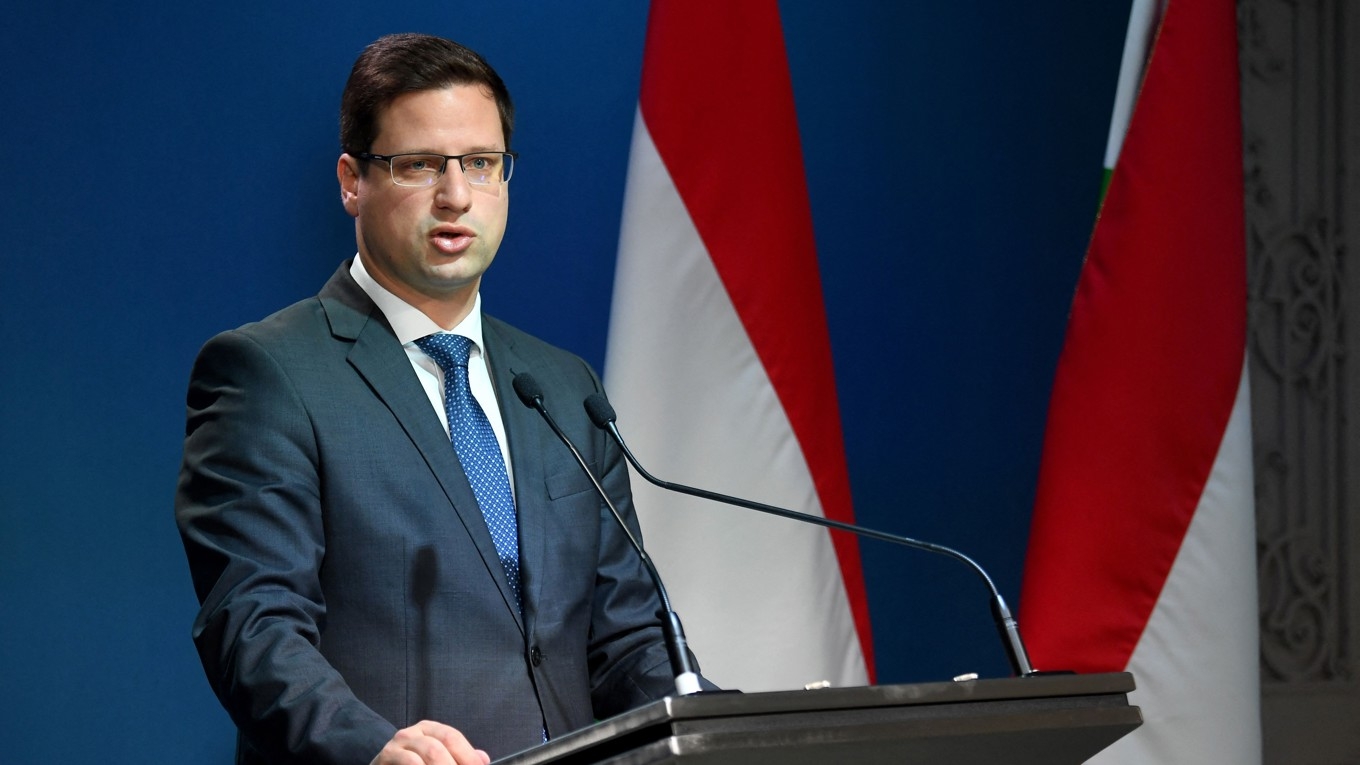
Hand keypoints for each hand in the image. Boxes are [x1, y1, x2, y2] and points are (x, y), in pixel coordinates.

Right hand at [370, 721, 490, 764]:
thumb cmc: (413, 763)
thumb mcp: (436, 757)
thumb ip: (458, 757)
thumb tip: (483, 759)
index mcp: (429, 729)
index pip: (452, 737)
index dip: (468, 755)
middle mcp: (412, 733)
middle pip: (438, 748)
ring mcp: (397, 745)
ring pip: (425, 756)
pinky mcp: (384, 757)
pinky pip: (408, 763)